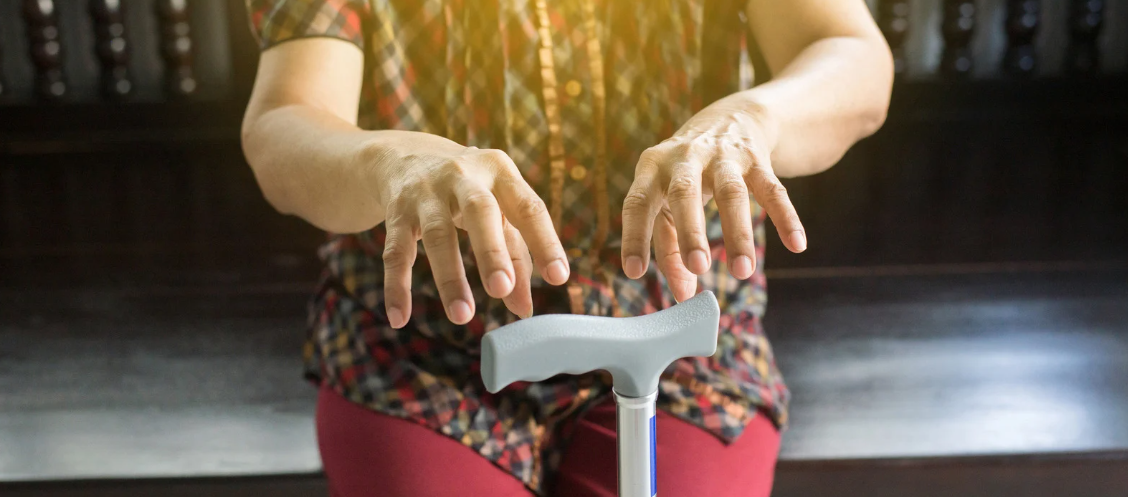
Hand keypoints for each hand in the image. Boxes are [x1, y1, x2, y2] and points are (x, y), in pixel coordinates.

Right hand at [374, 136, 569, 327]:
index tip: (558, 278)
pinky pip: (396, 250)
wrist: (405, 156)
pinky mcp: (396, 210)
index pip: (529, 207)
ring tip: (462, 316)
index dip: (545, 241)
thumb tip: (523, 309)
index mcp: (500, 172)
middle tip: (501, 289)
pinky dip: (396, 285)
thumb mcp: (498, 210)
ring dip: (449, 276)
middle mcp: (463, 176)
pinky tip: (401, 317)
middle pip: (479, 211)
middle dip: (491, 251)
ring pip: (437, 234)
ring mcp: (426, 191)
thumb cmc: (469, 190)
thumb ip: (516, 256)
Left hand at [620, 99, 805, 301]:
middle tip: (698, 269)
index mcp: (652, 168)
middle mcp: (685, 158)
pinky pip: (772, 189)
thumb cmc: (686, 174)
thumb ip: (669, 247)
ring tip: (742, 272)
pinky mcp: (756, 158)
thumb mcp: (667, 202)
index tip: (634, 272)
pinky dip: (785, 216)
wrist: (730, 119)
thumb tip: (681, 295)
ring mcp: (722, 156)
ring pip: (731, 193)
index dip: (635, 236)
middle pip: (685, 193)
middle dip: (690, 232)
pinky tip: (796, 244)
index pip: (638, 202)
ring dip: (738, 233)